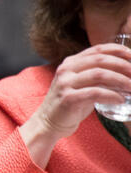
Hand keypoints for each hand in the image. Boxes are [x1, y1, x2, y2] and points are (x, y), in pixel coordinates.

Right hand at [20, 42, 130, 166]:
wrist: (49, 123)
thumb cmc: (71, 104)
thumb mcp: (83, 85)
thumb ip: (99, 76)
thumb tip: (127, 71)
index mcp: (71, 62)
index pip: (98, 49)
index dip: (119, 51)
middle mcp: (66, 69)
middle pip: (101, 60)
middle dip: (124, 66)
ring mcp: (65, 83)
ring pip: (99, 74)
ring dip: (121, 80)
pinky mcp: (68, 98)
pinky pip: (95, 92)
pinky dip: (112, 95)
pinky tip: (121, 99)